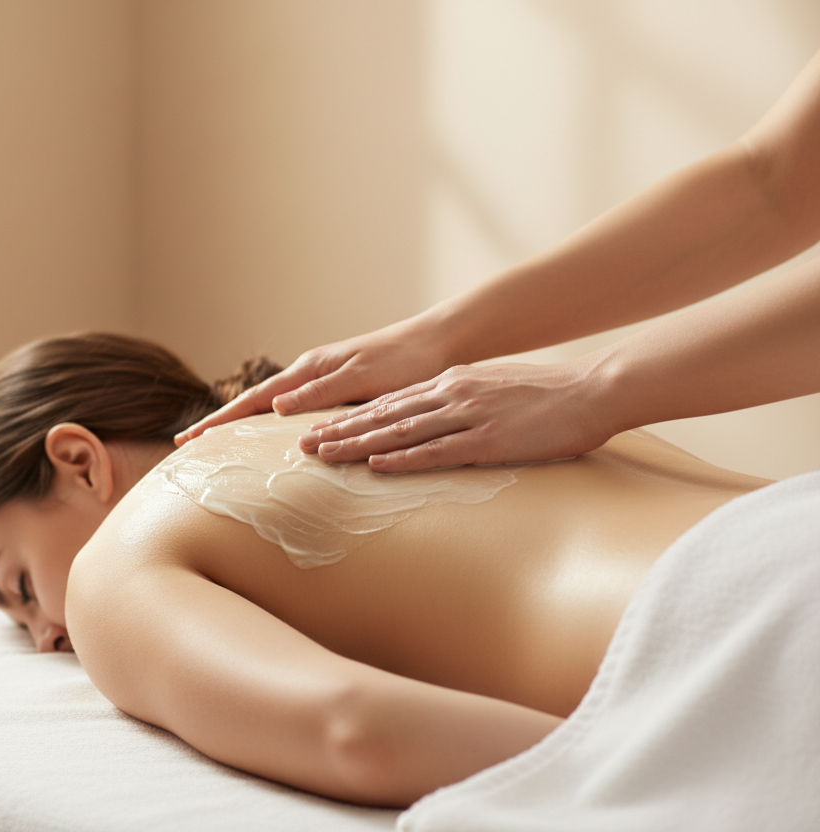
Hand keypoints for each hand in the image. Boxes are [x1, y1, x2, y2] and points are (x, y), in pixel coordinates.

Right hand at [175, 319, 450, 445]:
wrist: (441, 344)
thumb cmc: (407, 361)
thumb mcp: (363, 378)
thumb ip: (321, 393)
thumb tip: (275, 407)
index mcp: (311, 371)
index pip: (253, 400)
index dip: (220, 421)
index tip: (189, 439)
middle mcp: (311, 375)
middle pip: (254, 403)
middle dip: (220, 424)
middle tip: (186, 445)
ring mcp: (323, 382)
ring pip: (272, 407)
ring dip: (243, 424)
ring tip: (218, 445)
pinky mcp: (340, 391)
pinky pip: (295, 412)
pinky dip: (272, 424)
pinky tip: (273, 437)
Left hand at [298, 360, 614, 471]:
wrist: (592, 390)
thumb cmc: (548, 396)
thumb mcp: (496, 389)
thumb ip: (465, 401)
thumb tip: (442, 418)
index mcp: (452, 383)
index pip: (391, 403)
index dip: (352, 417)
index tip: (322, 427)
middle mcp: (451, 395)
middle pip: (383, 416)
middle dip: (340, 431)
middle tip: (304, 444)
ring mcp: (467, 416)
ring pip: (399, 433)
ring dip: (358, 445)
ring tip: (324, 455)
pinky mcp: (488, 439)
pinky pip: (436, 452)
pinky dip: (402, 460)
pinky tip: (376, 466)